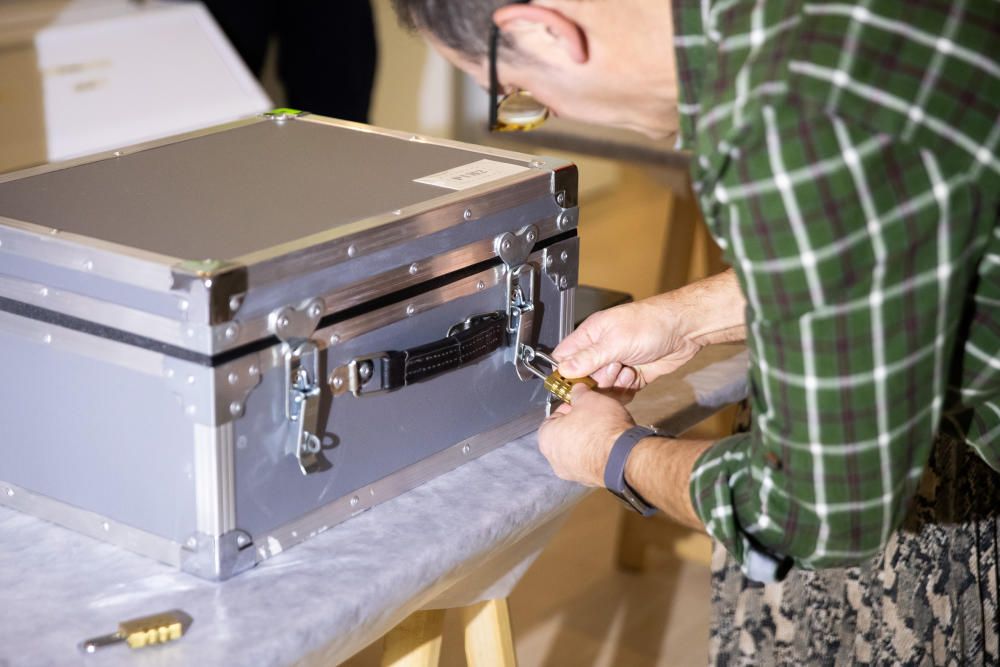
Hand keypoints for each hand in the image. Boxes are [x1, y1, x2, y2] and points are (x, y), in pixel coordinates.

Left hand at [537, 384, 634, 486]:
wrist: (623, 456)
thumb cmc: (600, 426)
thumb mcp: (589, 398)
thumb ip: (579, 393)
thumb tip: (577, 390)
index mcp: (546, 438)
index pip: (551, 417)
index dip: (567, 407)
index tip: (580, 403)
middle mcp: (554, 460)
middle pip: (563, 435)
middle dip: (578, 423)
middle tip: (593, 413)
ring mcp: (572, 473)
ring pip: (577, 450)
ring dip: (588, 439)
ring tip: (604, 427)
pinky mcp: (589, 480)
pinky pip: (590, 461)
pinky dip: (597, 452)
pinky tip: (610, 442)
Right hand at [555, 299, 700, 390]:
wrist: (685, 329)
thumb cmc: (651, 323)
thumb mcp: (615, 341)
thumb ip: (588, 357)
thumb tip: (564, 369)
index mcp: (591, 335)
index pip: (564, 358)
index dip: (565, 374)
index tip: (572, 385)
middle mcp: (602, 349)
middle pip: (585, 378)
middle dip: (598, 380)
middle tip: (613, 368)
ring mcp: (617, 363)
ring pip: (603, 388)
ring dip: (614, 385)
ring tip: (628, 371)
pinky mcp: (633, 375)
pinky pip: (621, 392)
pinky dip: (627, 390)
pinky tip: (636, 377)